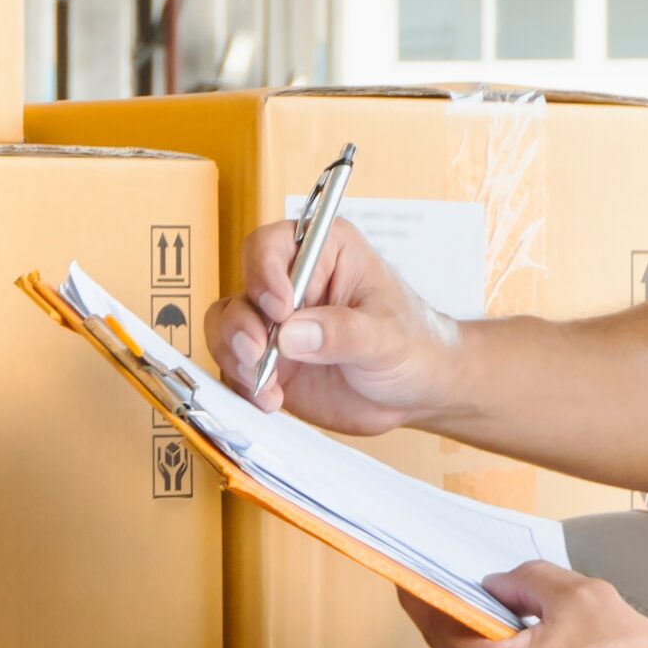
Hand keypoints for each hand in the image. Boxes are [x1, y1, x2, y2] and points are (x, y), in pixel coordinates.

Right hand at [205, 219, 462, 432]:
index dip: (265, 274)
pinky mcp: (270, 363)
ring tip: (266, 384)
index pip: (272, 247)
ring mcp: (277, 325)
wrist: (419, 392)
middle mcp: (291, 284)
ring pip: (228, 328)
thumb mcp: (386, 336)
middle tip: (260, 354)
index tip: (280, 309)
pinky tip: (271, 400)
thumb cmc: (415, 346)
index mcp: (325, 253)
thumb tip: (291, 333)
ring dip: (237, 356)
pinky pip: (236, 367)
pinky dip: (243, 385)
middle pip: (243, 290)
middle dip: (243, 325)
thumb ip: (341, 333)